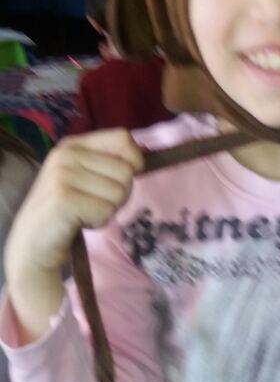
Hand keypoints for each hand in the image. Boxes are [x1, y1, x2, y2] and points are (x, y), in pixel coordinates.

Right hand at [5, 129, 143, 342]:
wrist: (33, 244)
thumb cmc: (67, 212)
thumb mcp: (86, 178)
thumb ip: (109, 163)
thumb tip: (143, 158)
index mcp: (73, 144)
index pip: (123, 138)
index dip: (134, 161)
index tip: (120, 180)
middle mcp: (66, 154)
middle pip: (126, 171)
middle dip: (118, 195)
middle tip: (92, 204)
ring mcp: (63, 175)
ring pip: (119, 192)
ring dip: (107, 210)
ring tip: (83, 213)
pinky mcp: (64, 199)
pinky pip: (106, 210)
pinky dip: (98, 222)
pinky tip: (78, 222)